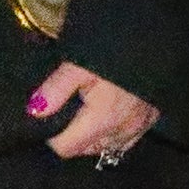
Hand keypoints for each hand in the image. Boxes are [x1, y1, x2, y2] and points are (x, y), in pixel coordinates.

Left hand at [33, 62, 161, 168]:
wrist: (152, 38)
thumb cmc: (111, 52)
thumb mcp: (76, 66)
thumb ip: (55, 90)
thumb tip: (34, 112)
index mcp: (102, 121)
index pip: (66, 148)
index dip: (51, 137)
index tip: (47, 118)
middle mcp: (123, 131)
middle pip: (85, 150)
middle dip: (70, 137)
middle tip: (65, 112)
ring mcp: (141, 127)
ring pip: (107, 147)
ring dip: (93, 137)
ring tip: (85, 113)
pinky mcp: (153, 119)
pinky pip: (127, 140)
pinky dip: (114, 134)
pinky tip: (108, 116)